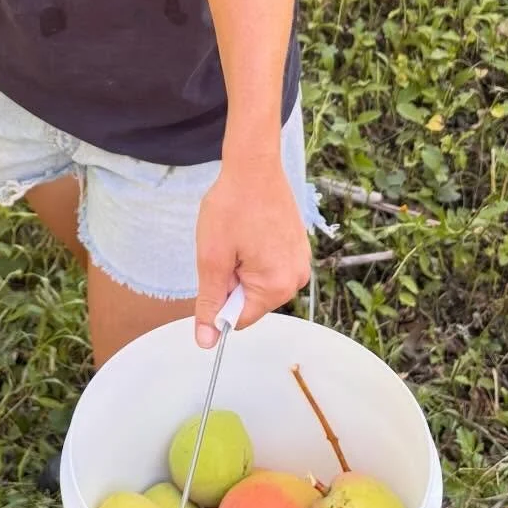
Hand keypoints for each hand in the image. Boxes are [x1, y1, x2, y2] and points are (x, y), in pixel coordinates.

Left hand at [193, 156, 310, 348]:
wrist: (254, 166)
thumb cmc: (232, 207)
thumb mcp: (212, 259)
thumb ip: (210, 303)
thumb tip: (206, 341)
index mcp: (278, 286)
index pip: (239, 319)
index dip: (220, 297)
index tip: (216, 267)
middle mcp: (297, 279)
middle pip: (251, 301)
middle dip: (233, 280)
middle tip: (227, 247)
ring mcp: (301, 262)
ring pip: (259, 283)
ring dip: (242, 267)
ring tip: (240, 236)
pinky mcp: (298, 248)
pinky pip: (270, 266)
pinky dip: (255, 255)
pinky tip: (250, 230)